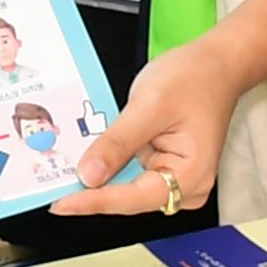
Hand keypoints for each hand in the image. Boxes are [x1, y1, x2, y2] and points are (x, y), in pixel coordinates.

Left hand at [51, 30, 258, 218]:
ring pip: (126, 187)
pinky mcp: (164, 167)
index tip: (61, 203)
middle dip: (91, 190)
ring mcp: (175, 177)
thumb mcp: (149, 106)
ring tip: (62, 169)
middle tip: (51, 184)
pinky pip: (130, 172)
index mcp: (190, 175)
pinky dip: (109, 164)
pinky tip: (86, 155)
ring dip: (97, 177)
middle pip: (128, 197)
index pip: (132, 198)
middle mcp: (186, 185)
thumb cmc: (195, 78)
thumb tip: (89, 175)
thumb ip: (118, 143)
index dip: (93, 201)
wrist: (215, 64)